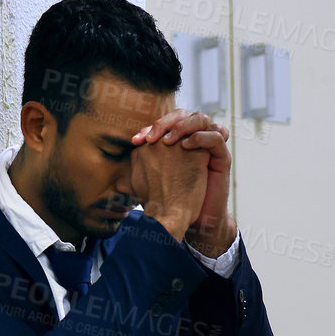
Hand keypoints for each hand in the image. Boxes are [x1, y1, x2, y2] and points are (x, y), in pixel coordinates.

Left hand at [133, 110, 233, 255]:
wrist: (192, 220)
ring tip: (169, 141)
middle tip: (151, 137)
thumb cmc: (169, 202)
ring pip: (201, 119)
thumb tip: (113, 175)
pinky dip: (201, 137)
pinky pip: (216, 137)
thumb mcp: (147, 185)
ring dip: (183, 126)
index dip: (150, 127)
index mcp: (177, 142)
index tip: (135, 141)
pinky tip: (186, 146)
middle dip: (165, 123)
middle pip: (183, 115)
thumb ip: (133, 175)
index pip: (166, 122)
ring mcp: (209, 147)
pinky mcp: (222, 157)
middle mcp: (193, 140)